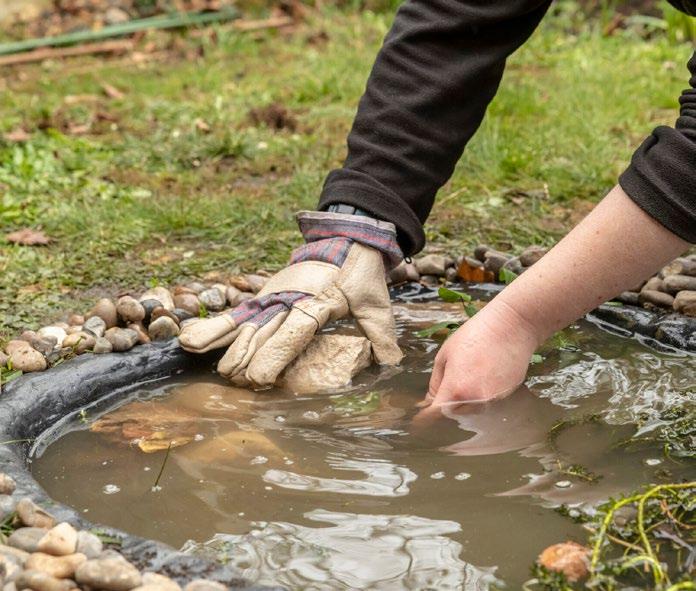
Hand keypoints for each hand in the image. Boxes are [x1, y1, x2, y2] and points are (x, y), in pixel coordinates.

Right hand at [179, 211, 403, 385]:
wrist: (345, 236)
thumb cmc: (361, 273)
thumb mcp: (376, 303)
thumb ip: (381, 336)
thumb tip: (393, 367)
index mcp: (315, 302)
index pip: (290, 333)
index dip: (273, 357)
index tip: (260, 381)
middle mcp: (287, 300)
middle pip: (260, 334)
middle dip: (248, 363)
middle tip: (239, 387)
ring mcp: (271, 296)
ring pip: (242, 326)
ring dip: (227, 350)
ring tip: (214, 372)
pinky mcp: (263, 295)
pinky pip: (234, 314)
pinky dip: (213, 328)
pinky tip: (189, 342)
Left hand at [418, 299, 539, 419]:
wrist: (512, 326)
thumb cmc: (475, 335)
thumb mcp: (445, 355)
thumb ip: (436, 383)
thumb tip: (430, 402)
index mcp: (456, 388)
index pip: (435, 414)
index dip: (425, 420)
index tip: (418, 422)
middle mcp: (476, 400)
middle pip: (453, 415)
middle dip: (446, 407)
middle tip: (445, 388)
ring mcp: (494, 401)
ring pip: (471, 411)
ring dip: (464, 402)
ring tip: (468, 376)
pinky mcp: (507, 397)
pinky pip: (487, 403)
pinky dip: (480, 396)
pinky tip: (483, 375)